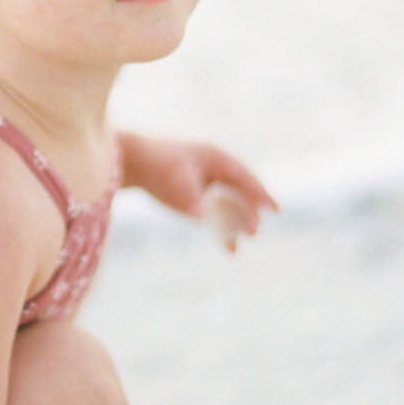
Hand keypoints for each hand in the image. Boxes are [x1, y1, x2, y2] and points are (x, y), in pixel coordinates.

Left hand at [119, 133, 278, 247]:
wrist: (127, 161)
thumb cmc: (154, 163)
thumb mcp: (176, 179)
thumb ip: (192, 197)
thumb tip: (202, 216)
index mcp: (214, 157)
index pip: (244, 177)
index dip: (261, 193)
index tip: (276, 209)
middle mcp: (213, 170)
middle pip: (238, 193)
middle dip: (248, 211)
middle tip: (255, 230)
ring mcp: (203, 184)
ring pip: (227, 206)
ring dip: (236, 222)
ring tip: (245, 239)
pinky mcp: (192, 197)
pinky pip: (212, 215)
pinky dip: (220, 229)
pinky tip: (229, 247)